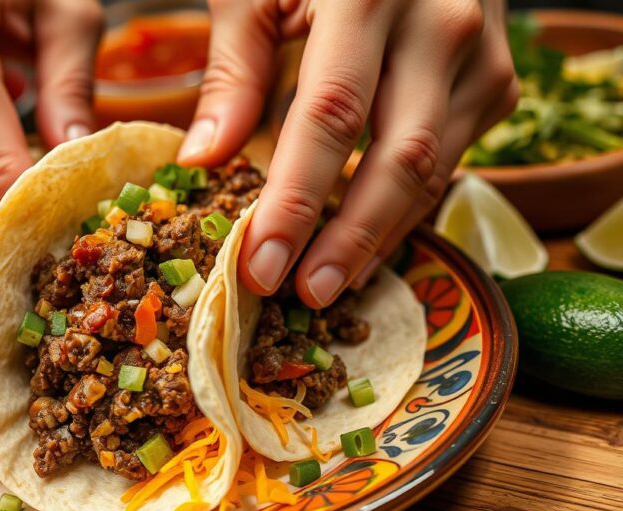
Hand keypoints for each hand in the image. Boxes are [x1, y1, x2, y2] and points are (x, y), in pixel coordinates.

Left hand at [178, 0, 517, 306]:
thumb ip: (235, 64)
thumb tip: (204, 159)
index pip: (330, 117)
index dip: (295, 200)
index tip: (260, 265)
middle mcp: (441, 25)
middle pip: (399, 158)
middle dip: (348, 240)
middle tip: (303, 295)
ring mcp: (481, 55)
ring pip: (434, 170)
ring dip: (379, 235)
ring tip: (328, 283)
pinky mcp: (495, 81)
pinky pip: (451, 160)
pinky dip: (406, 206)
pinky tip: (365, 239)